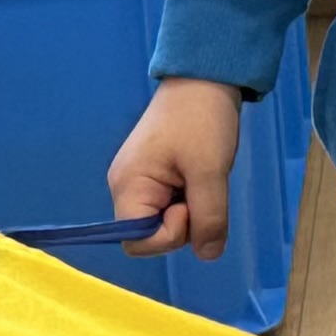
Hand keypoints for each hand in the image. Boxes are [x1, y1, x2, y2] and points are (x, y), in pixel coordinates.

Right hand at [108, 78, 244, 260]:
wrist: (204, 80)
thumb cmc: (203, 121)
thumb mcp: (211, 172)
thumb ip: (210, 217)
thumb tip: (209, 255)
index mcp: (127, 187)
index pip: (136, 242)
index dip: (169, 236)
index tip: (191, 205)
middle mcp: (125, 188)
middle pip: (150, 234)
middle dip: (183, 223)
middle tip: (202, 188)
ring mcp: (138, 181)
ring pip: (164, 220)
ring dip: (190, 208)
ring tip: (202, 177)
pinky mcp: (153, 175)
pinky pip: (169, 203)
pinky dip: (189, 197)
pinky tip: (199, 175)